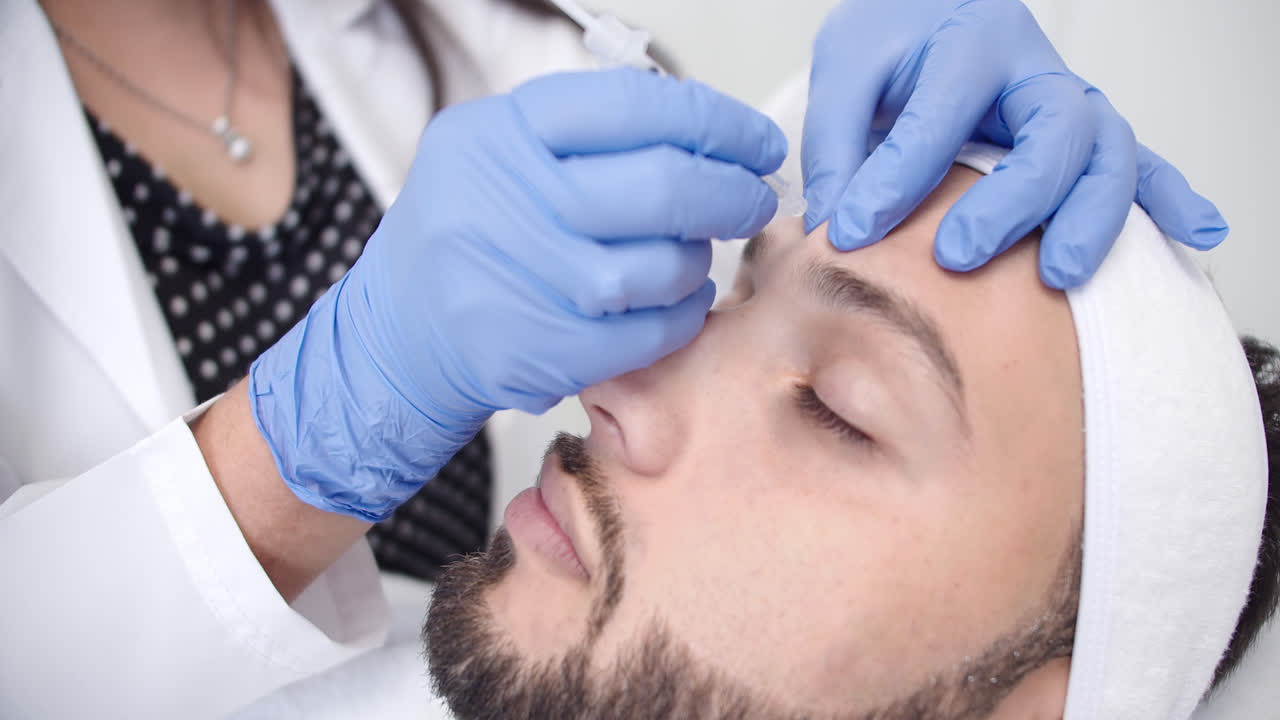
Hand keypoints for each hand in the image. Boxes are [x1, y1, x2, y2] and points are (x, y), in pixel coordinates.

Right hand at [249, 69, 784, 520]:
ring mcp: (516, 282)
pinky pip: (646, 333)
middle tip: (752, 199)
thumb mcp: (499, 153)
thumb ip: (589, 137)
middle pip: (659, 188)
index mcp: (498, 135)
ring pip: (657, 268)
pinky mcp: (535, 351)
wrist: (396, 334)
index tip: (754, 142)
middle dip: (729, 194)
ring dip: (697, 261)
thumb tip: (706, 136)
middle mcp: (501, 201)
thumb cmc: (466, 236)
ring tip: (693, 255)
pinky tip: (677, 303)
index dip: (713, 123)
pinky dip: (679, 317)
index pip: (633, 108)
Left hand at [802, 0, 1227, 288]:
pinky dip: (1171, 199)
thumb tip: (836, 225)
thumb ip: (836, 140)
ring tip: (1058, 273)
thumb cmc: (891, 46)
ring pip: (1108, 156)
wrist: (926, 18)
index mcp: (974, 39)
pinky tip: (1197, 233)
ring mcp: (1071, 106)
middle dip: (1012, 201)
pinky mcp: (1086, 138)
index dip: (897, 178)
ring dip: (1092, 218)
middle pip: (1055, 133)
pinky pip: (1142, 166)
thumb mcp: (846, 69)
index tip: (849, 232)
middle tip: (956, 256)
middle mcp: (1036, 72)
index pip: (943, 114)